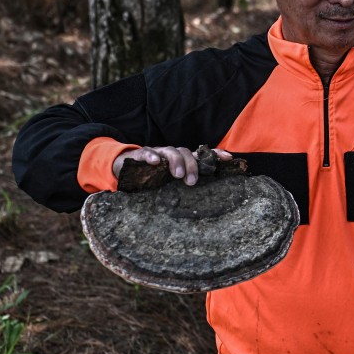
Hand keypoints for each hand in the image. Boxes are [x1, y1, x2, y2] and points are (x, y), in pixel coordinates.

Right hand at [112, 146, 231, 185]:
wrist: (125, 167)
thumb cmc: (153, 177)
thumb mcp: (170, 183)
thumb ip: (185, 185)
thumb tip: (209, 202)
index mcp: (182, 160)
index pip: (201, 155)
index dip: (215, 155)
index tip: (229, 158)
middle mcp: (172, 154)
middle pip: (186, 153)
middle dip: (192, 166)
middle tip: (191, 182)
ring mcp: (157, 153)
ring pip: (170, 151)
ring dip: (176, 161)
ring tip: (178, 174)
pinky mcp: (140, 155)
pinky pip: (147, 153)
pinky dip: (151, 156)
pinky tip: (154, 162)